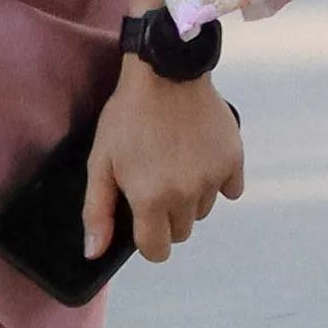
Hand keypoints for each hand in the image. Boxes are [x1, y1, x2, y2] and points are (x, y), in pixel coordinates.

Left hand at [86, 60, 250, 262]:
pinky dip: (218, 182)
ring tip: (176, 164)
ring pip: (204, 210)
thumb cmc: (127, 118)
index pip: (157, 250)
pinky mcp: (234, 161)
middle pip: (182, 231)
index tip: (143, 225)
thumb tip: (94, 253)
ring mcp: (213, 178)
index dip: (148, 243)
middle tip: (155, 183)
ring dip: (191, 198)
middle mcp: (186, 195)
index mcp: (151, 200)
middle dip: (168, 217)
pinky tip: (200, 159)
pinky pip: (230, 190)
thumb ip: (97, 212)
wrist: (166, 74)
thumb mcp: (100, 163)